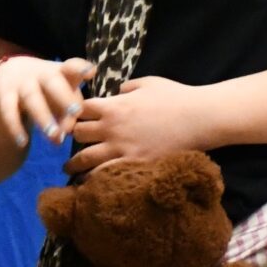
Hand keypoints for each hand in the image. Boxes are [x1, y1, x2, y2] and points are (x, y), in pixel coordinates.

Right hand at [0, 54, 93, 148]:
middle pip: (53, 83)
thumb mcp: (60, 92)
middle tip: (76, 113)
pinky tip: (22, 142)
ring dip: (43, 118)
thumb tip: (66, 135)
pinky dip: (14, 127)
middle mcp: (42, 75)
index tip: (90, 72)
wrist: (9, 72)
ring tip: (54, 138)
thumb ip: (68, 113)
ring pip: (32, 98)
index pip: (71, 66)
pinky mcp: (5, 95)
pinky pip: (9, 111)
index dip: (80, 68)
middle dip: (64, 97)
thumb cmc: (47, 87)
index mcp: (60, 71)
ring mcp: (22, 84)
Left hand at [68, 76, 217, 174]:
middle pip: (77, 133)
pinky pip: (104, 174)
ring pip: (85, 158)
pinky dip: (93, 178)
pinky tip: (89, 183)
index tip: (75, 118)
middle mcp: (111, 127)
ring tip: (68, 169)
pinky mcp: (133, 164)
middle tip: (70, 144)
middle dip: (73, 136)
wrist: (198, 118)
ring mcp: (121, 148)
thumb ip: (127, 87)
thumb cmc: (176, 97)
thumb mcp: (149, 83)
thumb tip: (117, 91)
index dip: (74, 113)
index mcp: (114, 106)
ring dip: (75, 163)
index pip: (80, 109)